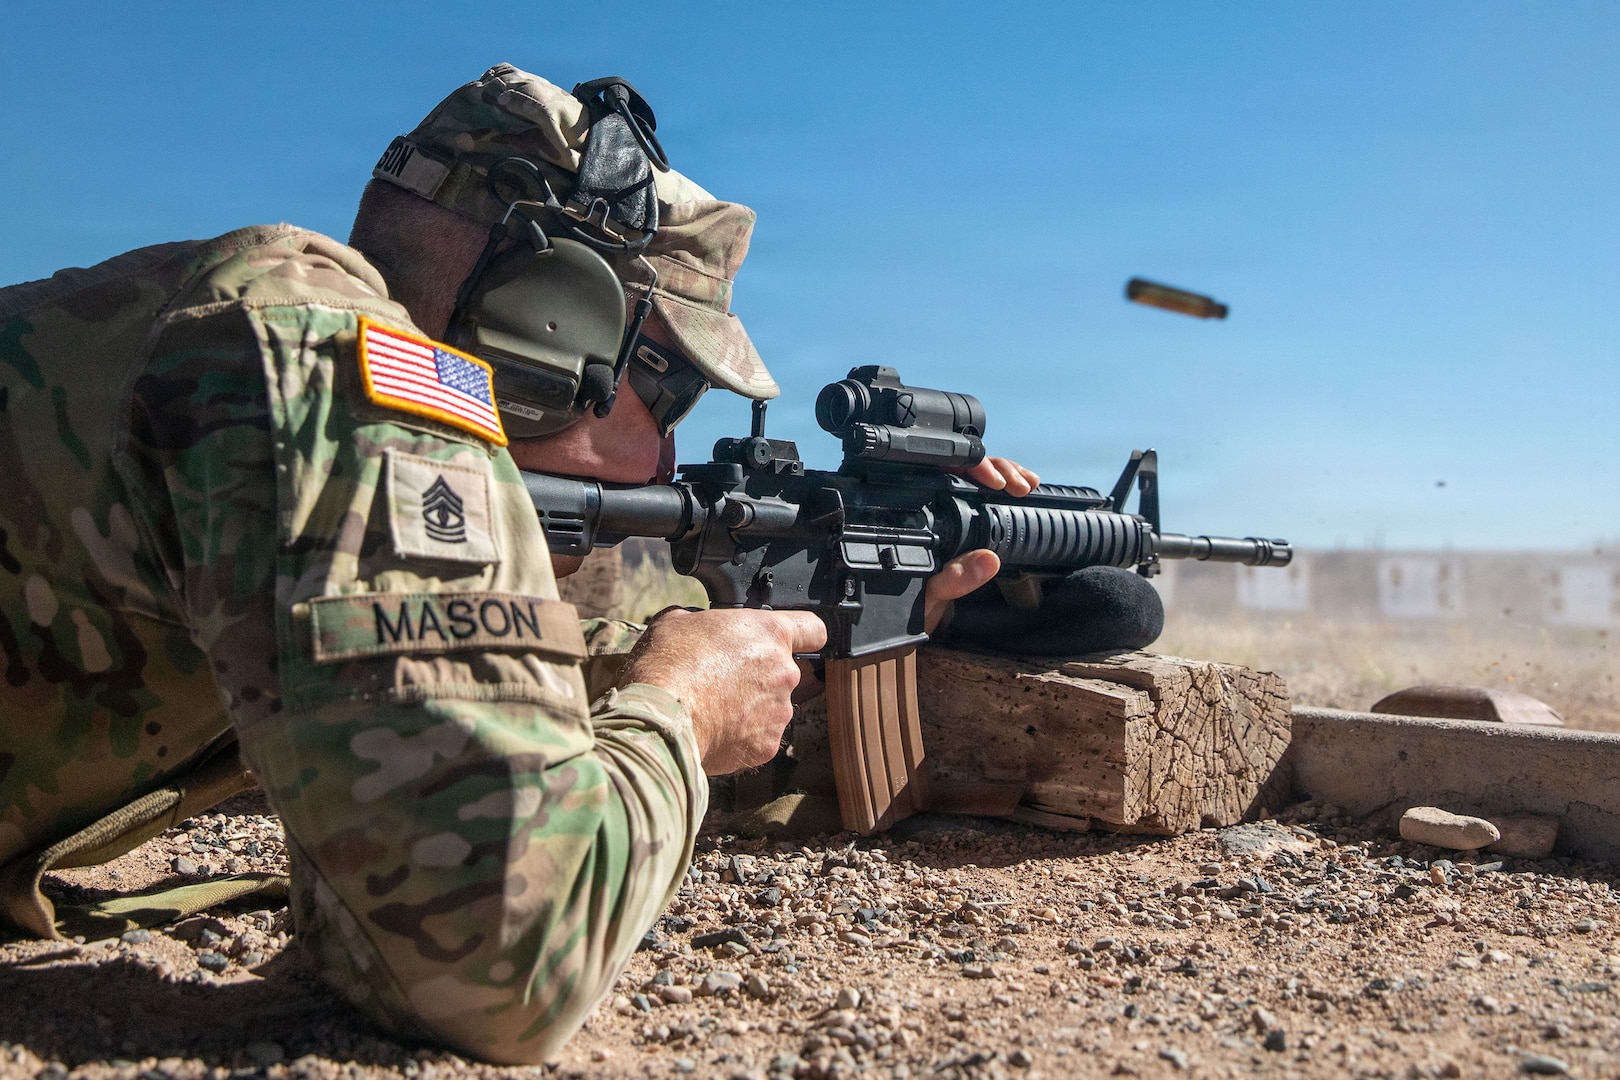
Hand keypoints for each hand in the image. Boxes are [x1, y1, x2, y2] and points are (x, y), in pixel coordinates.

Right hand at [618, 607, 826, 775]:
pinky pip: (759, 738)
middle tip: (726, 680)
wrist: (659, 717)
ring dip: (753, 708)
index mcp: (769, 633)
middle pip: (787, 672)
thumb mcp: (679, 621)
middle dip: (762, 676)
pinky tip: (714, 730)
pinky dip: (742, 736)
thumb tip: (699, 625)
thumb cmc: (667, 664)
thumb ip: (705, 621)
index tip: (792, 642)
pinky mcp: (767, 746)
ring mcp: (779, 712)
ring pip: (773, 707)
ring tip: (715, 709)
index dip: (804, 636)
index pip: (814, 629)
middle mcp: (785, 671)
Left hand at [923, 454, 1037, 631]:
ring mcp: (951, 515)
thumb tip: (988, 559)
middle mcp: (931, 510)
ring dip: (1006, 474)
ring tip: (1026, 484)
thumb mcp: (930, 595)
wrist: (911, 628)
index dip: (971, 468)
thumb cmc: (912, 607)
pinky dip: (1010, 489)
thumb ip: (953, 579)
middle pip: (963, 471)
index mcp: (917, 517)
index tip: (995, 482)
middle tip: (1017, 485)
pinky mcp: (969, 526)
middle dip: (996, 469)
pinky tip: (1026, 488)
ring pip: (979, 479)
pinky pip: (989, 498)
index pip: (940, 473)